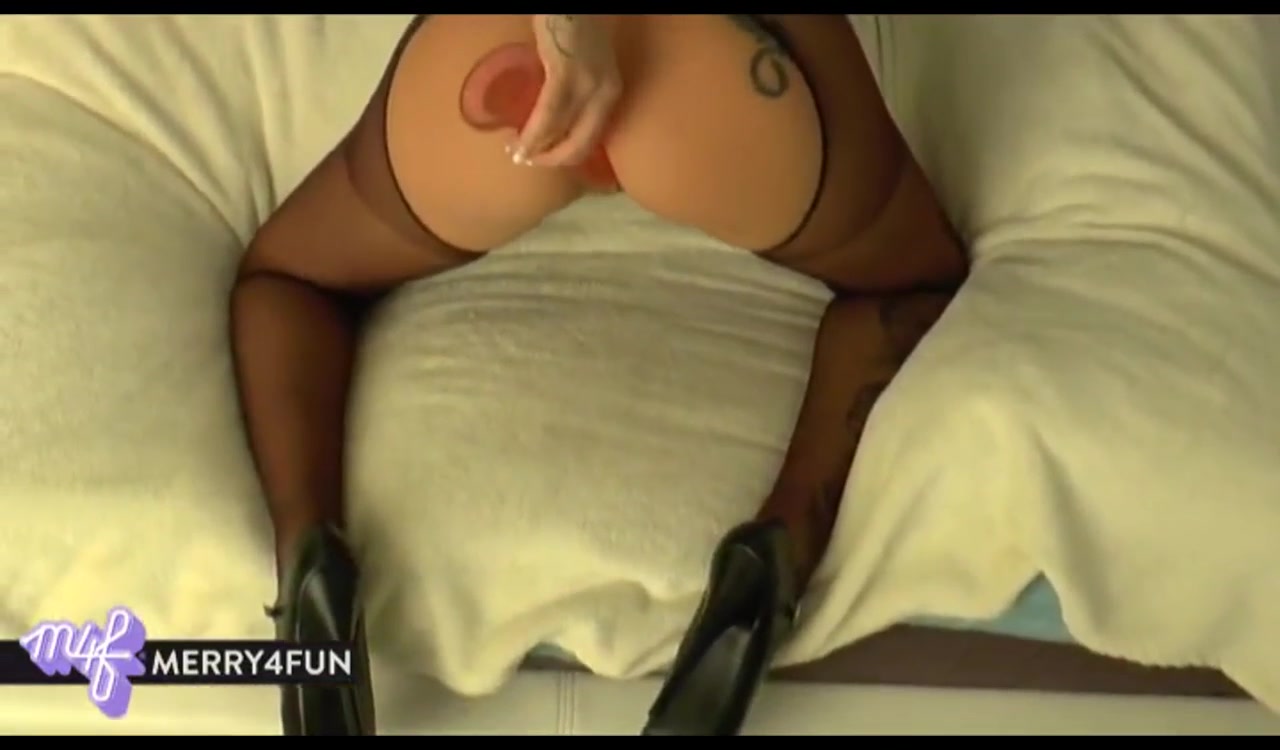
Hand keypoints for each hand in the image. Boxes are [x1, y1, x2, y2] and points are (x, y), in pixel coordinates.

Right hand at [511, 14, 621, 167]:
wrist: (572, 0)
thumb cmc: (572, 25)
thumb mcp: (583, 63)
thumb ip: (575, 88)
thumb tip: (554, 113)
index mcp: (611, 90)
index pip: (592, 137)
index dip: (566, 155)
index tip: (543, 158)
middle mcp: (606, 92)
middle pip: (581, 144)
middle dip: (553, 159)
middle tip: (528, 160)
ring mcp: (588, 84)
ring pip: (564, 133)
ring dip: (538, 149)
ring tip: (516, 151)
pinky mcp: (567, 73)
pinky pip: (549, 114)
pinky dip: (534, 133)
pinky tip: (521, 142)